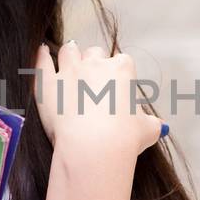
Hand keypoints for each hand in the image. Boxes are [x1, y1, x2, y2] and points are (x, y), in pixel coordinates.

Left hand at [33, 40, 165, 163]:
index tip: (115, 87)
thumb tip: (158, 126)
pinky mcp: (47, 84)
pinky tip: (41, 52)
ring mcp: (69, 71)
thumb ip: (151, 123)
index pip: (121, 62)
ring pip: (68, 51)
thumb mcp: (147, 130)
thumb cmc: (125, 138)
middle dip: (94, 62)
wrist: (94, 147)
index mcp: (122, 69)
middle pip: (95, 52)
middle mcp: (96, 64)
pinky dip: (41, 56)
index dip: (117, 73)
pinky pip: (41, 62)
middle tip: (92, 80)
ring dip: (70, 54)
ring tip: (68, 61)